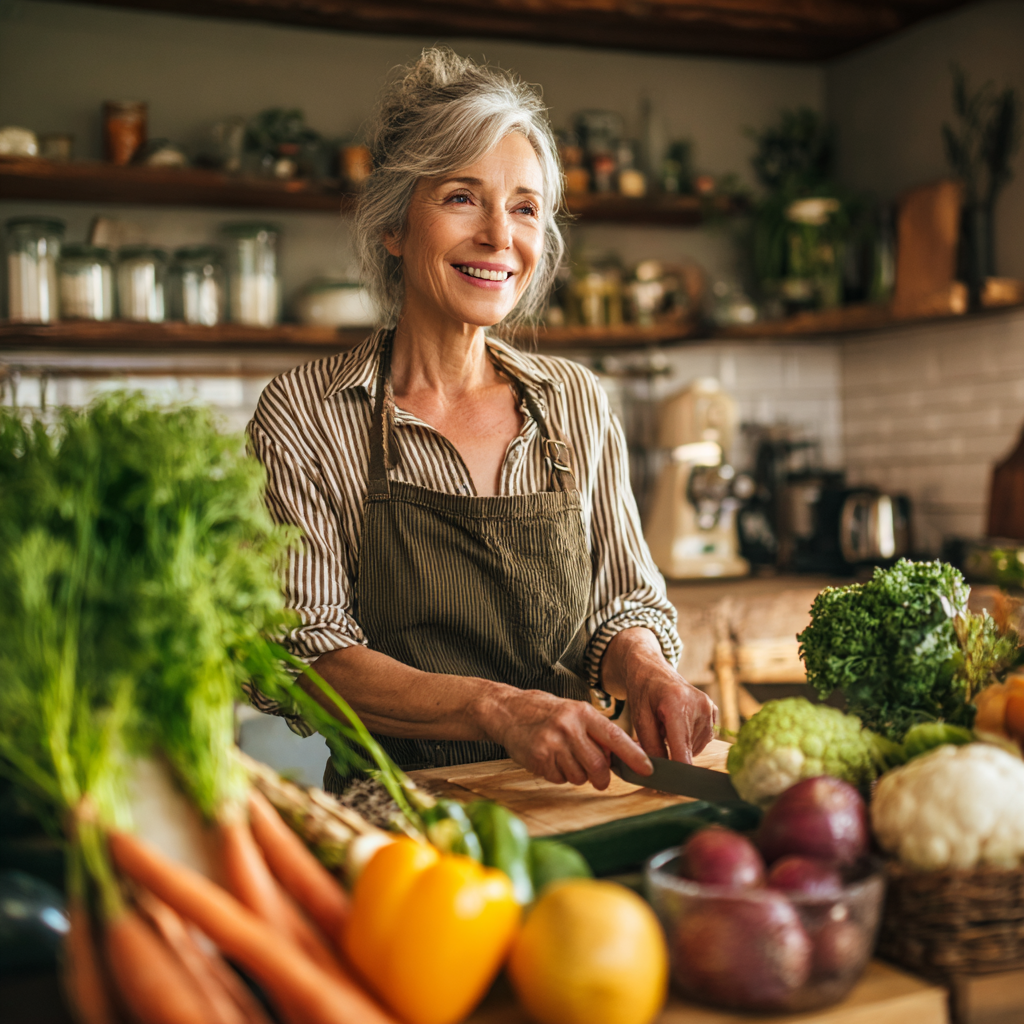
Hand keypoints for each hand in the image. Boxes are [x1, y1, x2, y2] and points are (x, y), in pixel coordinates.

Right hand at [478, 687, 652, 789]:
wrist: (508, 710)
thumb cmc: (547, 713)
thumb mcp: (575, 713)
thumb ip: (597, 733)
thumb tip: (628, 755)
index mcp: (583, 713)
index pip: (615, 737)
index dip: (634, 756)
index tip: (648, 769)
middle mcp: (569, 726)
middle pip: (598, 766)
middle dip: (602, 778)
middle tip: (599, 778)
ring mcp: (553, 742)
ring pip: (579, 776)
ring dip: (577, 775)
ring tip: (565, 758)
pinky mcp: (538, 757)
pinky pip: (559, 779)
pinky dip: (558, 775)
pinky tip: (550, 760)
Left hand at [603, 628, 717, 763]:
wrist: (652, 670)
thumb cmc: (643, 692)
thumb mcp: (639, 719)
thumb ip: (650, 747)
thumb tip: (659, 774)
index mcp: (677, 703)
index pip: (682, 747)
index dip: (678, 770)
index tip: (674, 787)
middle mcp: (699, 705)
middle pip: (689, 749)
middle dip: (672, 751)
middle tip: (657, 735)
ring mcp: (710, 708)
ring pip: (695, 747)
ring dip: (680, 744)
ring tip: (667, 725)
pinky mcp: (714, 712)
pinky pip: (703, 739)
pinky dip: (689, 739)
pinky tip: (678, 724)